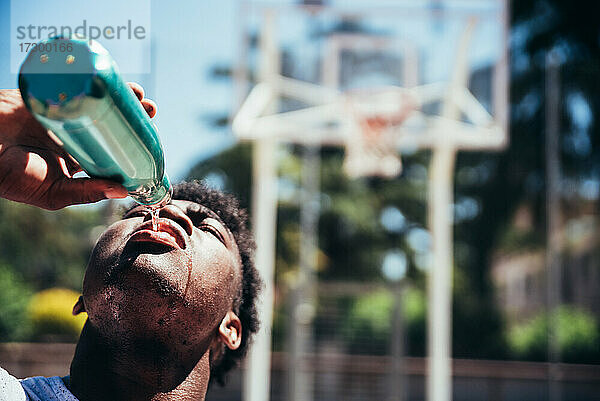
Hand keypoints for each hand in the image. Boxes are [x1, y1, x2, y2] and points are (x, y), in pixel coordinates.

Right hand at [0, 83, 156, 209]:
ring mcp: (65, 113)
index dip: (134, 146)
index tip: (152, 143)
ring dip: (122, 97)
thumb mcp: (53, 193)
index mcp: (79, 160)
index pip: (114, 152)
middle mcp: (75, 135)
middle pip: (111, 123)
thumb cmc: (9, 175)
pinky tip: (114, 80)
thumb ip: (86, 192)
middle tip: (150, 111)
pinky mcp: (52, 94)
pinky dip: (97, 80)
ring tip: (140, 96)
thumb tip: (124, 191)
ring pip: (100, 102)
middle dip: (133, 116)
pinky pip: (79, 84)